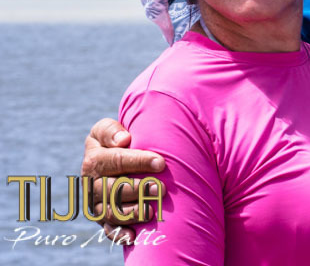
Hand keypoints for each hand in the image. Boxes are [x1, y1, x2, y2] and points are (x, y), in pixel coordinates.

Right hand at [80, 118, 164, 242]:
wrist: (114, 155)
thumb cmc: (117, 139)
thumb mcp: (107, 128)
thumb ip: (110, 130)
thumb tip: (124, 140)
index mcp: (93, 160)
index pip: (115, 161)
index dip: (138, 162)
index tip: (161, 162)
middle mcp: (92, 184)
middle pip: (112, 189)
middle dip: (138, 189)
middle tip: (161, 188)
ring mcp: (97, 204)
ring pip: (111, 212)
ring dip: (132, 212)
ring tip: (152, 210)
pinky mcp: (104, 219)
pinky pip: (109, 230)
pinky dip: (120, 235)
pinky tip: (133, 237)